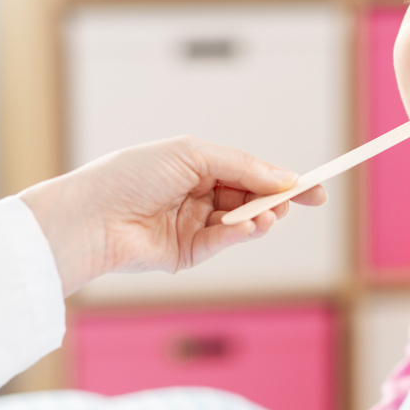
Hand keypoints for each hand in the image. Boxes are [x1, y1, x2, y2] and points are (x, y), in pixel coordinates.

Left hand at [19, 136, 326, 294]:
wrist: (93, 216)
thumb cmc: (131, 175)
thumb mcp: (192, 155)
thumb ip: (241, 166)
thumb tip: (284, 178)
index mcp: (197, 167)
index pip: (250, 173)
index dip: (283, 180)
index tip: (315, 189)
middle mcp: (198, 196)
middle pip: (252, 198)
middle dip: (277, 199)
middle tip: (300, 200)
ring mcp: (195, 226)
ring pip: (243, 223)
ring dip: (261, 217)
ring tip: (267, 213)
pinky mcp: (188, 254)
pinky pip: (225, 242)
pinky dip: (242, 233)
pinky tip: (251, 225)